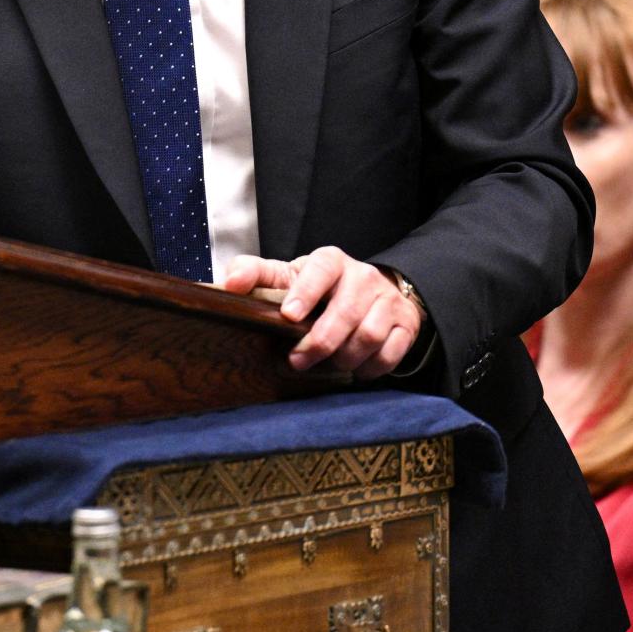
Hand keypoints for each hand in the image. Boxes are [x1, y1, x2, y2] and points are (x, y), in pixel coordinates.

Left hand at [220, 247, 423, 378]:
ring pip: (368, 334)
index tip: (289, 316)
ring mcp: (386, 300)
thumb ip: (256, 274)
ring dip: (344, 357)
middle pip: (345, 311)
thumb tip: (227, 284)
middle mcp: (362, 276)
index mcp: (330, 261)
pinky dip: (370, 367)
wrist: (372, 291)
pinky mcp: (405, 324)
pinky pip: (391, 352)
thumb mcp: (287, 276)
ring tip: (326, 364)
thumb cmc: (319, 288)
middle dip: (319, 341)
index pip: (321, 269)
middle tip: (297, 360)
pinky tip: (355, 370)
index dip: (306, 291)